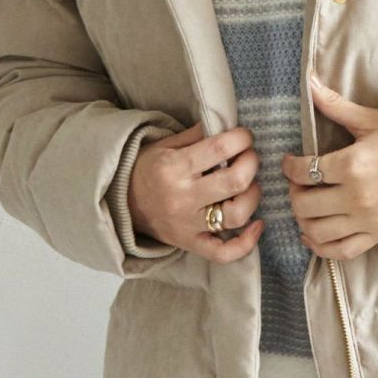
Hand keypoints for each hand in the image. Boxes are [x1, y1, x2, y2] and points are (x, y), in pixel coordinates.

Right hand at [129, 121, 262, 263]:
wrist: (120, 203)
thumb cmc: (146, 169)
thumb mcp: (166, 144)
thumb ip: (198, 134)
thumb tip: (228, 124)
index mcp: (175, 167)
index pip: (220, 148)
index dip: (242, 139)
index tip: (244, 136)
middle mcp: (182, 198)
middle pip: (236, 181)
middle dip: (251, 163)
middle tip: (249, 157)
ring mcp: (187, 225)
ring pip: (236, 216)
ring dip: (253, 196)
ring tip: (250, 185)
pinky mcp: (190, 244)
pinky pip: (223, 253)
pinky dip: (246, 243)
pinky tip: (257, 225)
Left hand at [280, 71, 377, 261]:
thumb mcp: (370, 120)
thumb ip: (335, 105)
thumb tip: (308, 80)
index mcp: (352, 165)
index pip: (304, 171)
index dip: (289, 167)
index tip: (289, 162)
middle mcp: (356, 197)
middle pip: (305, 205)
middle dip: (294, 194)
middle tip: (298, 184)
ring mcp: (367, 221)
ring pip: (318, 231)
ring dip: (303, 220)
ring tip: (305, 207)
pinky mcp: (376, 236)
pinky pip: (340, 251)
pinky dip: (320, 247)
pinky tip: (313, 234)